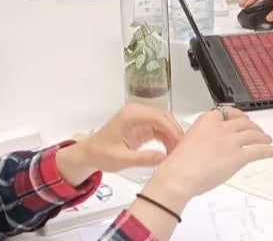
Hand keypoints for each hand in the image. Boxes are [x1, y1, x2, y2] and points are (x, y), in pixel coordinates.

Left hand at [55, 104, 185, 186]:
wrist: (90, 153)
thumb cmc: (100, 152)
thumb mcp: (121, 159)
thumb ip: (142, 158)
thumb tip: (163, 157)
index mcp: (130, 115)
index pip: (158, 117)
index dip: (172, 130)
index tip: (180, 143)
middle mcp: (136, 112)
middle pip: (164, 117)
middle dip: (175, 133)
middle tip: (182, 149)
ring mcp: (140, 117)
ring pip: (164, 122)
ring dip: (172, 136)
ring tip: (176, 152)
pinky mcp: (142, 125)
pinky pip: (160, 128)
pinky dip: (166, 138)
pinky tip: (169, 150)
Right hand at [145, 108, 272, 203]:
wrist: (179, 176)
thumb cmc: (179, 164)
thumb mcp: (188, 140)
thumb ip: (202, 137)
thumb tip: (210, 145)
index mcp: (207, 120)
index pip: (228, 112)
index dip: (239, 116)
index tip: (242, 118)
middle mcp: (221, 127)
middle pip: (243, 122)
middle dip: (253, 127)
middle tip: (257, 131)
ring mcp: (231, 141)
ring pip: (253, 134)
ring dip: (263, 137)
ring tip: (267, 140)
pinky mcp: (239, 156)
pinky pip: (258, 151)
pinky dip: (268, 151)